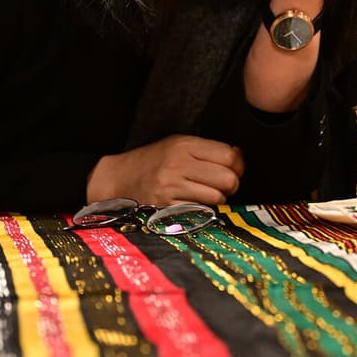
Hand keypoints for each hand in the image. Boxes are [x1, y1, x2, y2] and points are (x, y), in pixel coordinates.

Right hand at [86, 135, 244, 205]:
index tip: (235, 169)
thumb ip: (206, 149)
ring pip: (217, 197)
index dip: (238, 165)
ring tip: (206, 194)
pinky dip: (203, 211)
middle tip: (223, 186)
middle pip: (228, 178)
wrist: (118, 178)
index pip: (229, 156)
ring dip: (218, 199)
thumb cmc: (152, 161)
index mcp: (184, 145)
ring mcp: (171, 187)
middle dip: (231, 185)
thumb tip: (238, 157)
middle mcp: (178, 164)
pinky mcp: (166, 207)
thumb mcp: (176, 145)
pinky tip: (195, 204)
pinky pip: (200, 212)